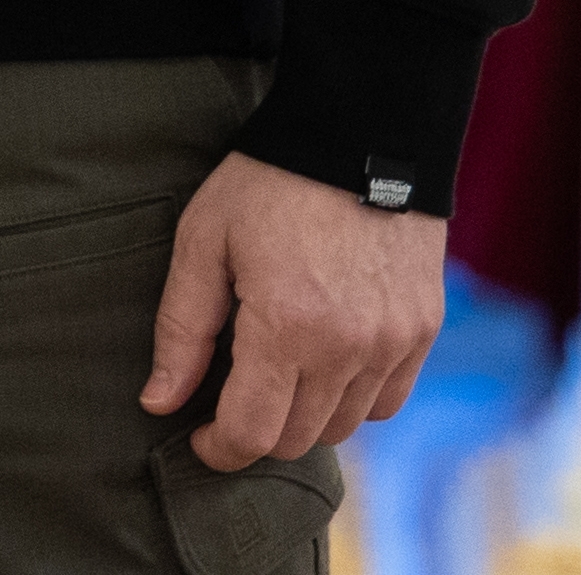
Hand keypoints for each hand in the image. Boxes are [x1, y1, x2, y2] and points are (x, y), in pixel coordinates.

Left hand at [141, 152, 443, 469]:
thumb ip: (182, 329)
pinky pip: (386, 400)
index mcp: (287, 326)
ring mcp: (393, 342)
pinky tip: (325, 362)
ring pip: (343, 426)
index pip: (253, 434)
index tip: (200, 437)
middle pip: (298, 438)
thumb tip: (158, 402)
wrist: (360, 132)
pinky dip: (353, 398)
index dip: (219, 449)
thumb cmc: (269, 183)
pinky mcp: (422, 330)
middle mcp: (348, 347)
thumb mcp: (204, 241)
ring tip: (278, 372)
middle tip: (233, 398)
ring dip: (304, 416)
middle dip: (257, 432)